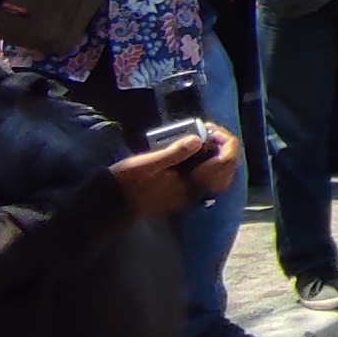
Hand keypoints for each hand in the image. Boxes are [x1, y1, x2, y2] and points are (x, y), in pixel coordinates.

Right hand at [109, 124, 235, 218]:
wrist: (111, 208)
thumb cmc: (125, 184)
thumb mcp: (147, 164)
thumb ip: (174, 153)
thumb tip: (198, 140)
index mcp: (190, 184)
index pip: (224, 163)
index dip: (225, 142)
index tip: (210, 128)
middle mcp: (195, 193)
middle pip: (226, 171)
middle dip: (224, 149)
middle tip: (208, 132)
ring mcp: (188, 197)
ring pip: (217, 177)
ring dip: (216, 157)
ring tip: (201, 139)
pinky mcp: (180, 197)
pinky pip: (205, 180)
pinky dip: (206, 165)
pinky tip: (191, 153)